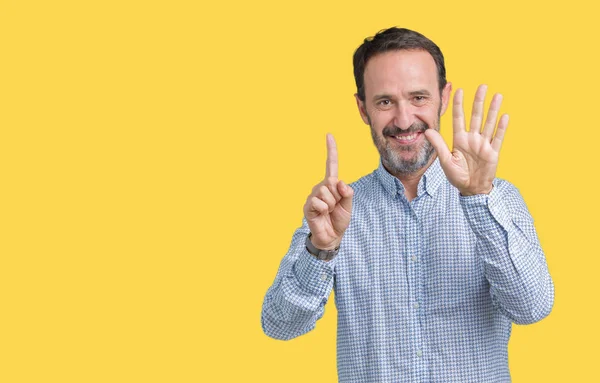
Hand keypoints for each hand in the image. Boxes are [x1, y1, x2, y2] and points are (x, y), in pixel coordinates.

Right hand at [303, 134, 353, 249]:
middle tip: (336, 207)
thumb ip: (347, 192)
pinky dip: (324, 210)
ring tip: (329, 212)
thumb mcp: (348, 205)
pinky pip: (319, 202)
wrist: (332, 236)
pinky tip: (322, 215)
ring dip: (331, 204)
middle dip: (338, 196)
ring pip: (326, 192)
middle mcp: (320, 187)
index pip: (331, 165)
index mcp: (331, 184)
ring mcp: (313, 196)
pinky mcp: (308, 206)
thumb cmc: (339, 219)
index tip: (329, 135)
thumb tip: (339, 182)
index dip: (331, 150)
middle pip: (331, 182)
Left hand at [424, 84, 508, 195]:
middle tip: (482, 86)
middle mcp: (472, 139)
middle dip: (478, 101)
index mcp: (459, 139)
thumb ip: (438, 145)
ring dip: (493, 110)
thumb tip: (427, 131)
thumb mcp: (446, 160)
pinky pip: (497, 138)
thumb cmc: (457, 176)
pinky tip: (504, 116)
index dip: (459, 105)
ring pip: (489, 123)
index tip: (460, 90)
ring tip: (497, 96)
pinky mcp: (493, 152)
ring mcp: (483, 144)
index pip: (459, 118)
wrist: (471, 189)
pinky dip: (501, 128)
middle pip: (476, 116)